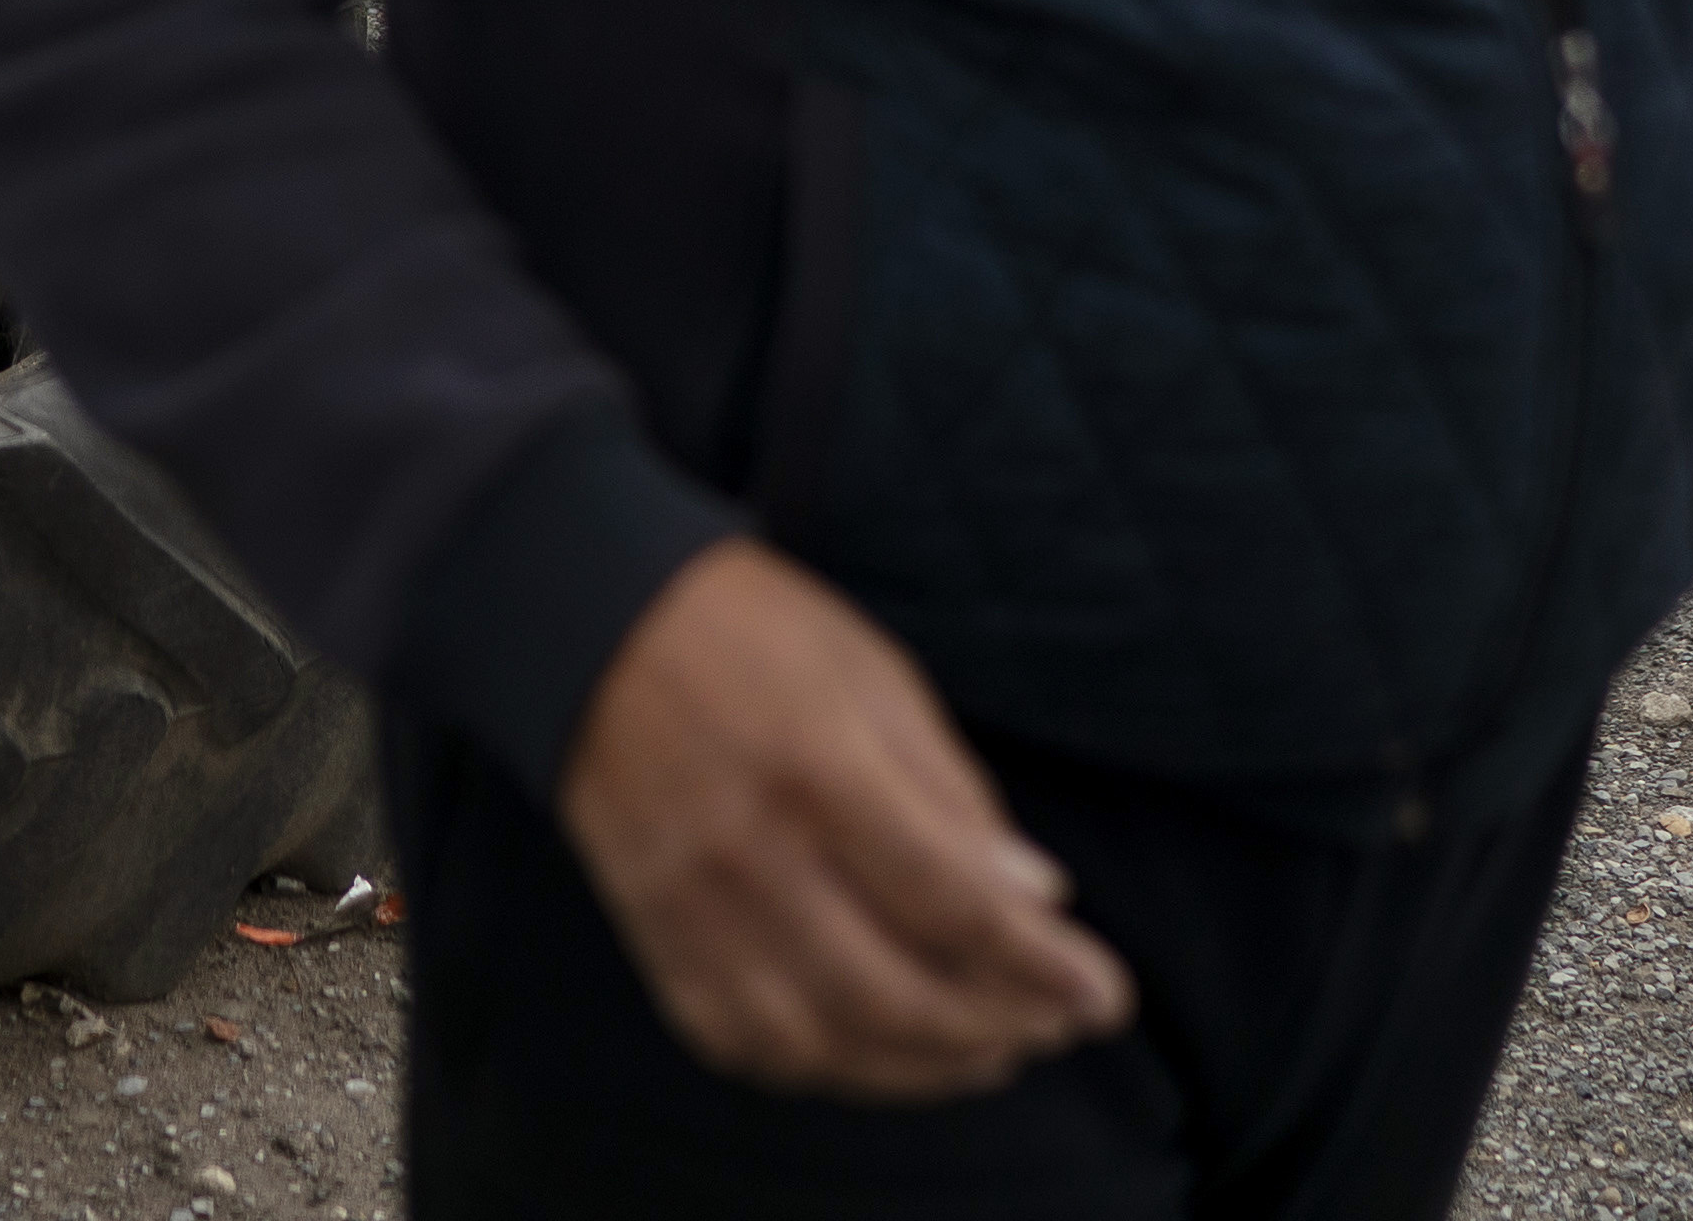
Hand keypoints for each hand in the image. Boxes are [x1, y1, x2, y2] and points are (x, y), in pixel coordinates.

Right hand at [554, 539, 1136, 1100]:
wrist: (588, 623)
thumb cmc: (750, 631)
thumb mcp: (875, 674)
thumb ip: (954, 792)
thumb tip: (1034, 899)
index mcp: (819, 768)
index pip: (951, 904)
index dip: (1041, 967)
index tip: (1104, 996)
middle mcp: (751, 852)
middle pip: (893, 995)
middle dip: (996, 1027)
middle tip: (1054, 1025)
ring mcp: (693, 905)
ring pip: (822, 1041)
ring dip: (921, 1068)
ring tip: (985, 1051)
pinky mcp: (654, 934)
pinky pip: (744, 1044)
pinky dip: (824, 1067)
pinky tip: (877, 1051)